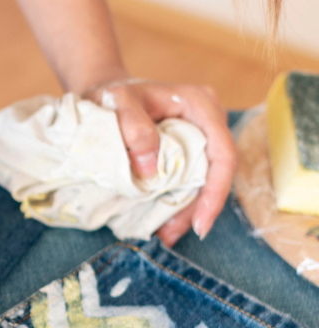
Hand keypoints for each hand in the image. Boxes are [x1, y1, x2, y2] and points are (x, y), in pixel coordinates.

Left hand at [84, 79, 236, 245]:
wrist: (105, 90)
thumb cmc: (112, 94)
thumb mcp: (117, 103)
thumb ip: (133, 128)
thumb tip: (150, 168)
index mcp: (200, 104)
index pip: (222, 153)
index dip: (215, 191)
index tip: (201, 223)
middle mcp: (207, 120)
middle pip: (216, 172)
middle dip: (199, 208)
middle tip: (170, 235)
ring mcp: (199, 136)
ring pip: (203, 180)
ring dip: (187, 210)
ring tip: (165, 235)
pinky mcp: (186, 149)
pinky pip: (188, 179)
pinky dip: (177, 202)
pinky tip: (162, 223)